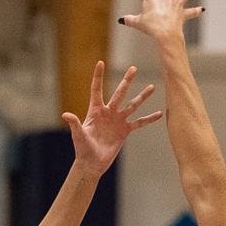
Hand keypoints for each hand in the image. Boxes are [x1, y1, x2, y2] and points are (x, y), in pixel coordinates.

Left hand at [63, 61, 161, 177]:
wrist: (92, 163)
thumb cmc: (82, 149)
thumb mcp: (78, 135)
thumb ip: (74, 123)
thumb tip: (66, 114)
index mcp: (96, 111)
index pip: (97, 90)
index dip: (98, 76)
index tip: (101, 62)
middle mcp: (108, 112)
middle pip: (119, 93)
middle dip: (126, 81)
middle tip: (133, 68)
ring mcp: (118, 121)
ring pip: (132, 105)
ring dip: (142, 97)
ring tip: (152, 87)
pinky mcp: (124, 131)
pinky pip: (138, 123)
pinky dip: (148, 119)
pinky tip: (158, 114)